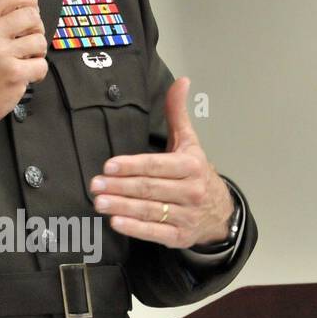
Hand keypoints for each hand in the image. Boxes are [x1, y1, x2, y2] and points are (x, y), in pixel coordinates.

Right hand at [0, 0, 48, 145]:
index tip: (28, 8)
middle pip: (31, 14)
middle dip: (34, 27)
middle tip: (25, 39)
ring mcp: (2, 54)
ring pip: (40, 39)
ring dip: (36, 51)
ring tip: (23, 58)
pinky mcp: (14, 74)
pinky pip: (41, 64)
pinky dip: (36, 72)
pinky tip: (23, 74)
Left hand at [89, 76, 233, 248]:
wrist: (221, 212)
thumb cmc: (196, 173)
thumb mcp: (189, 142)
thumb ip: (178, 113)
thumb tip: (182, 81)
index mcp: (190, 166)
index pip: (157, 165)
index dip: (132, 165)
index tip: (109, 165)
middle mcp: (191, 191)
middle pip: (150, 188)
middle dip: (120, 186)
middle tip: (95, 184)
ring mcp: (186, 215)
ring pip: (150, 211)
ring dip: (122, 206)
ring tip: (99, 203)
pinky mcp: (180, 236)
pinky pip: (155, 233)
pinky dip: (136, 228)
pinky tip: (116, 222)